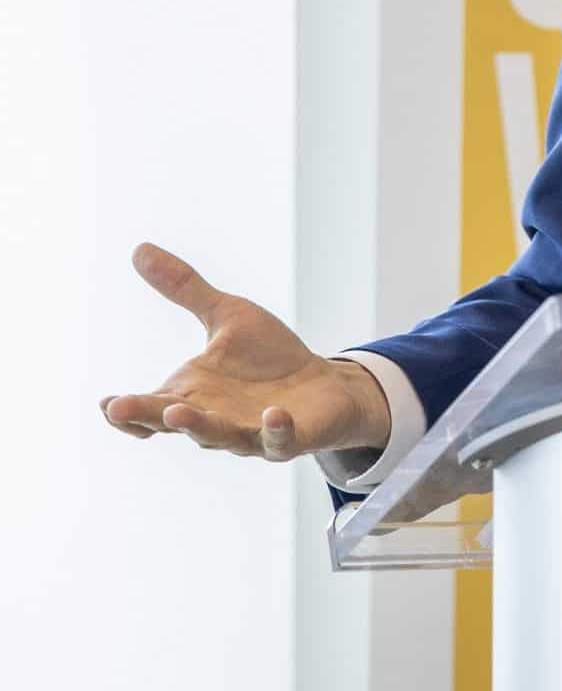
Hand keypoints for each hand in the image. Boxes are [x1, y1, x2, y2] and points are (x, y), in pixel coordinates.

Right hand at [100, 243, 391, 463]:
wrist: (325, 384)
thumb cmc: (269, 356)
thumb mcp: (226, 315)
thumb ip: (186, 289)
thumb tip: (139, 249)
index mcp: (193, 393)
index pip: (152, 406)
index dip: (128, 410)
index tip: (107, 404)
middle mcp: (215, 419)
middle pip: (176, 422)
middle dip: (149, 417)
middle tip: (121, 411)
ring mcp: (251, 434)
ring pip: (221, 437)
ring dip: (199, 427)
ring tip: (177, 412)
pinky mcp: (289, 438)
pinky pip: (280, 441)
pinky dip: (275, 430)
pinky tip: (273, 414)